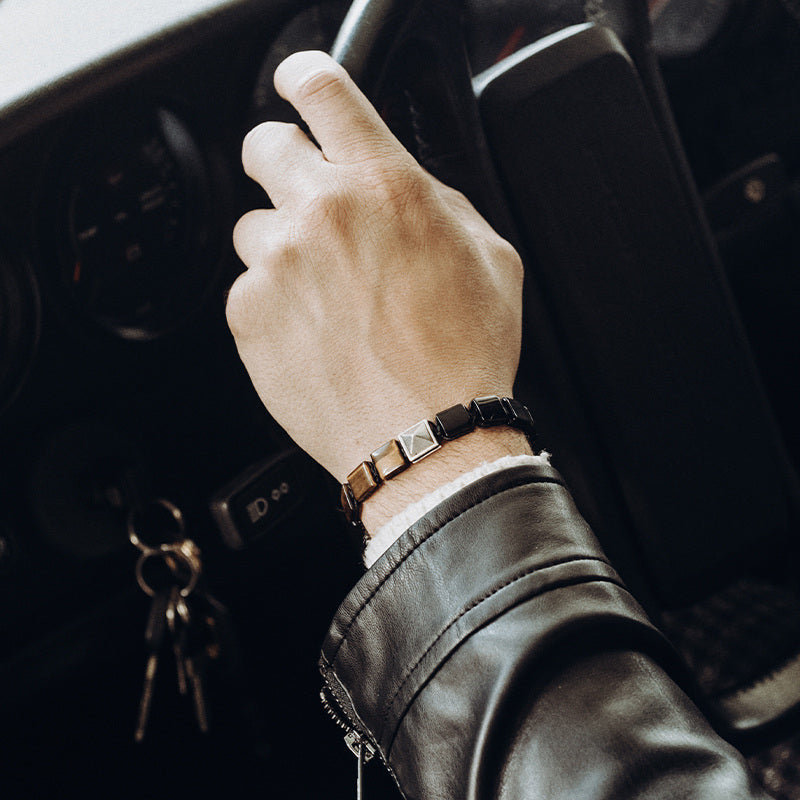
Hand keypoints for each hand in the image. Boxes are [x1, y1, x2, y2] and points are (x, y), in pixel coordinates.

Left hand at [228, 51, 525, 492]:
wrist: (425, 438)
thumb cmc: (461, 358)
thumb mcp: (489, 257)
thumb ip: (436, 202)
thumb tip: (404, 186)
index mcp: (385, 184)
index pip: (323, 90)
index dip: (305, 78)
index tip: (296, 85)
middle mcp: (322, 212)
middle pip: (264, 145)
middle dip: (284, 165)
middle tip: (311, 205)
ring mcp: (277, 264)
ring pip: (254, 227)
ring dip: (284, 248)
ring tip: (326, 297)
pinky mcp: (249, 315)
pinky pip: (247, 289)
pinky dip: (273, 304)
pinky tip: (315, 335)